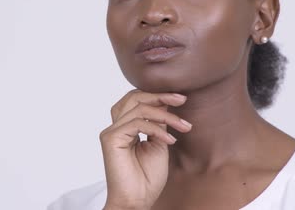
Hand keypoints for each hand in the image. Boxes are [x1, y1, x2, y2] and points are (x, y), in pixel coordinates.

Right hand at [99, 89, 191, 209]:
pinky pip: (137, 124)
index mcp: (125, 126)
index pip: (137, 100)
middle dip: (160, 96)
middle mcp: (116, 126)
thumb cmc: (147, 178)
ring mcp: (112, 131)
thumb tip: (165, 102)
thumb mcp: (159, 143)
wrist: (137, 200)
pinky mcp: (111, 138)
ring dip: (165, 115)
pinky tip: (170, 141)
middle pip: (134, 97)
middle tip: (181, 99)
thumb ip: (158, 123)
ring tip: (183, 126)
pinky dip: (157, 129)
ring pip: (138, 108)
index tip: (181, 98)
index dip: (157, 95)